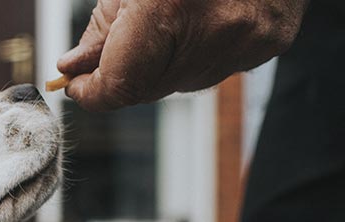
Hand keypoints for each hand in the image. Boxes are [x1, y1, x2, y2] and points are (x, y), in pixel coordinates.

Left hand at [57, 0, 307, 110]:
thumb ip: (103, 27)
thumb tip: (75, 66)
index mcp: (168, 5)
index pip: (121, 85)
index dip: (93, 91)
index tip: (77, 85)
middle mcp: (213, 30)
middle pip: (149, 87)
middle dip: (125, 72)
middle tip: (112, 50)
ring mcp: (246, 41)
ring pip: (183, 80)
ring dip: (162, 61)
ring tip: (167, 18)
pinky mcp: (269, 43)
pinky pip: (218, 65)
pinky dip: (198, 51)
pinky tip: (200, 18)